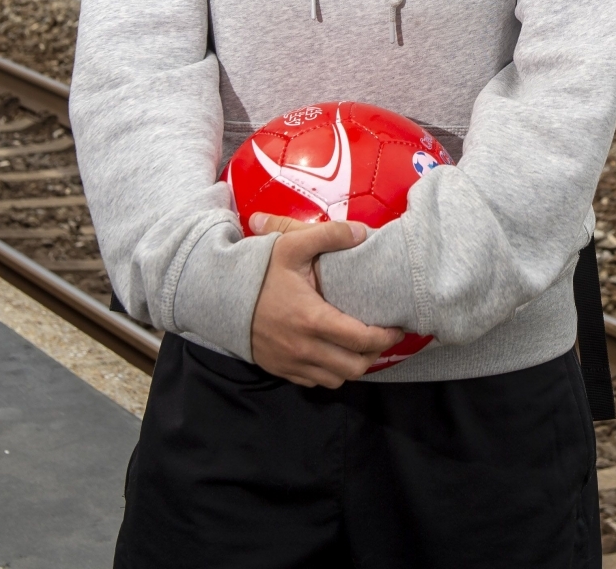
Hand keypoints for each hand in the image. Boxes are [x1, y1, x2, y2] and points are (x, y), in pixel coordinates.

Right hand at [248, 215, 403, 387]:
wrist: (219, 297)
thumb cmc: (258, 273)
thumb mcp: (291, 246)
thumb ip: (329, 235)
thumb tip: (363, 233)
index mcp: (312, 319)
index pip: (362, 340)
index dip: (386, 337)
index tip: (396, 327)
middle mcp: (305, 348)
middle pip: (355, 367)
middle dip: (374, 354)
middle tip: (381, 336)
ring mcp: (292, 363)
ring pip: (337, 379)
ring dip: (353, 366)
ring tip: (360, 346)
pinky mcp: (281, 370)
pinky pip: (316, 382)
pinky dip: (331, 372)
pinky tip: (334, 353)